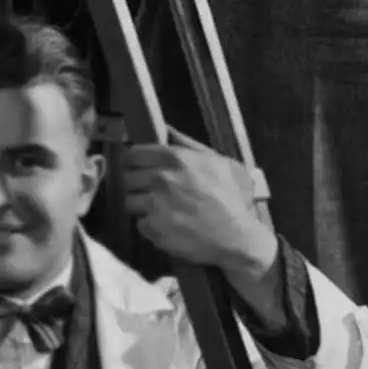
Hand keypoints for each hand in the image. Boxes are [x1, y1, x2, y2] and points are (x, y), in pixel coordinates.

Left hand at [116, 138, 280, 282]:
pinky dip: (150, 226)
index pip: (133, 154)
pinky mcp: (152, 227)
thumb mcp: (222, 164)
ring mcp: (154, 203)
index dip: (137, 163)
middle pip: (127, 177)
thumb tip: (166, 130)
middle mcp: (161, 178)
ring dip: (142, 206)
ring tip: (163, 211)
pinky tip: (168, 227)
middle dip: (138, 184)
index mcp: (176, 158)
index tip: (143, 170)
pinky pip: (140, 223)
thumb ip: (190, 145)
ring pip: (129, 200)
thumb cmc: (234, 199)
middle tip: (154, 193)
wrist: (240, 239)